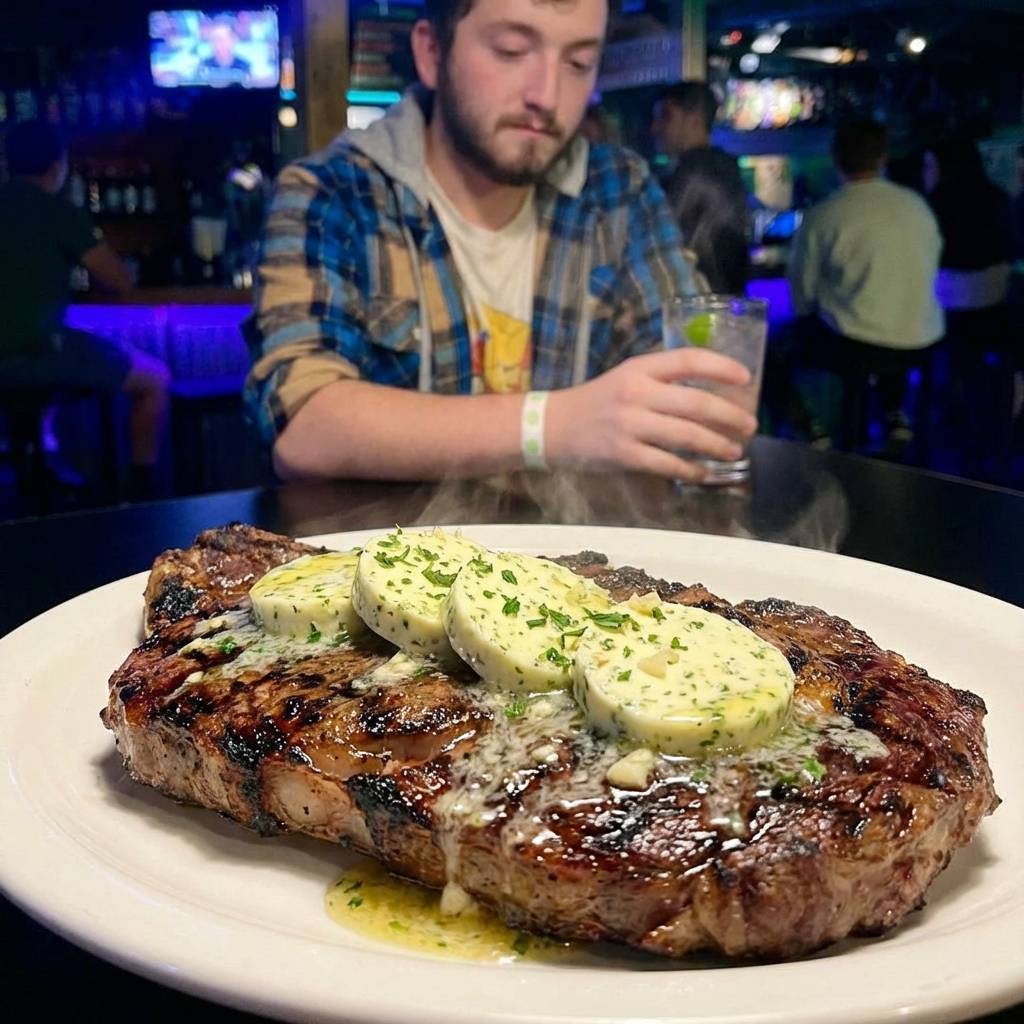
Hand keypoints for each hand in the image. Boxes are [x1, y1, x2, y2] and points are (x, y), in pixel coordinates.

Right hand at [544, 348, 757, 480]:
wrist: (553, 426)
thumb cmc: (597, 401)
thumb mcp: (627, 378)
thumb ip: (662, 381)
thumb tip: (712, 393)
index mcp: (639, 368)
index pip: (688, 360)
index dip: (721, 367)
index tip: (746, 379)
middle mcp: (636, 393)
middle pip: (695, 403)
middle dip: (730, 415)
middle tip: (749, 425)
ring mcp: (629, 425)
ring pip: (686, 436)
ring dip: (717, 445)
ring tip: (735, 451)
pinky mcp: (623, 454)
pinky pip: (667, 464)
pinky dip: (691, 470)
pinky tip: (704, 473)